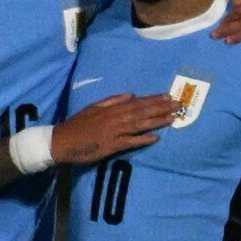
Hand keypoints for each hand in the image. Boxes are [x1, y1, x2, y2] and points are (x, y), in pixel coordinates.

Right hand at [52, 93, 171, 165]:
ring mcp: (114, 132)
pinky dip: (143, 140)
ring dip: (157, 121)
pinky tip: (156, 138)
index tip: (168, 96)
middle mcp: (115, 118)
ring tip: (173, 118)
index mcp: (111, 109)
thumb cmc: (76, 125)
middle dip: (161, 108)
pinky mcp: (111, 146)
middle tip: (179, 105)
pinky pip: (130, 142)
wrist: (61, 141)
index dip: (153, 99)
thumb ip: (111, 101)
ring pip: (140, 125)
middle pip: (142, 112)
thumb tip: (131, 95)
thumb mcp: (92, 108)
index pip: (136, 102)